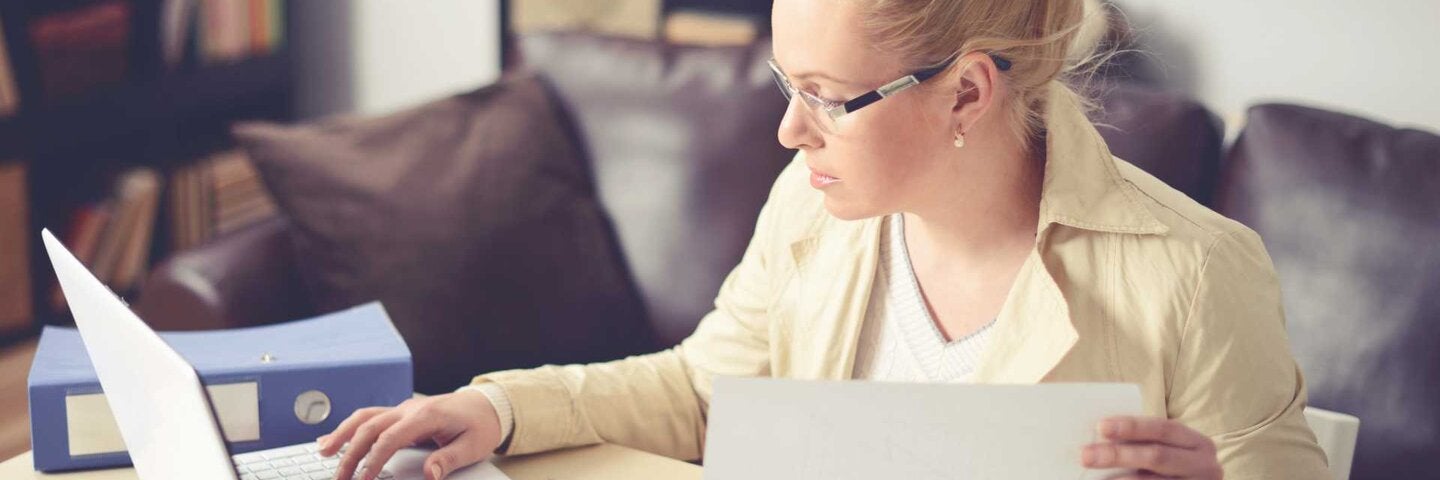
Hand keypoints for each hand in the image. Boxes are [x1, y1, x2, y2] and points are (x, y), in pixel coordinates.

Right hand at [318, 390, 503, 479]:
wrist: (487, 404)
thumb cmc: (480, 425)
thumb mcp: (473, 446)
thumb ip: (449, 459)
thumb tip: (430, 474)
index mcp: (426, 416)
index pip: (390, 438)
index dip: (374, 460)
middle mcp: (410, 409)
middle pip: (370, 428)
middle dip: (350, 453)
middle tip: (338, 478)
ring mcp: (403, 409)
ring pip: (365, 418)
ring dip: (342, 434)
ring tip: (323, 453)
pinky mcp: (400, 413)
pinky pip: (370, 417)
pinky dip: (350, 427)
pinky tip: (333, 439)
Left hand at [1082, 416, 1221, 479]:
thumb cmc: (1173, 467)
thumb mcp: (1169, 451)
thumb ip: (1143, 444)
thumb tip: (1096, 439)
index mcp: (1197, 443)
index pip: (1163, 429)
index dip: (1132, 427)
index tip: (1101, 427)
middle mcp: (1204, 466)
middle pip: (1156, 456)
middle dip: (1118, 455)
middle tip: (1085, 456)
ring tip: (1091, 479)